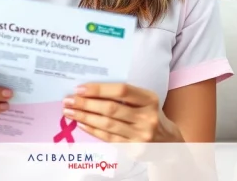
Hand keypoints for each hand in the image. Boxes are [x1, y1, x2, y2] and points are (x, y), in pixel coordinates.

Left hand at [62, 83, 182, 142]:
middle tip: (68, 100)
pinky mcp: (134, 149)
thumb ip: (123, 95)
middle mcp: (147, 116)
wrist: (168, 140)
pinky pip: (108, 138)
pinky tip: (81, 124)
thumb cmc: (149, 114)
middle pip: (111, 108)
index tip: (80, 88)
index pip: (121, 90)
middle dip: (86, 104)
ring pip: (107, 124)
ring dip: (85, 117)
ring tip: (70, 112)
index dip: (99, 89)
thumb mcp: (144, 100)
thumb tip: (89, 90)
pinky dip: (92, 130)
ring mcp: (141, 134)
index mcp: (149, 99)